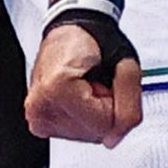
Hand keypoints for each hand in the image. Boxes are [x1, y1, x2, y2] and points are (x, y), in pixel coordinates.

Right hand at [25, 22, 142, 148]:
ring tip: (86, 85)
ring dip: (94, 113)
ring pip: (86, 136)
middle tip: (95, 80)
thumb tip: (114, 139)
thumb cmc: (96, 39)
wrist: (75, 27)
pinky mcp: (38, 121)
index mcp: (56, 87)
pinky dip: (83, 116)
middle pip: (94, 134)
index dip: (114, 101)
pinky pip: (75, 132)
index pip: (104, 125)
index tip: (104, 78)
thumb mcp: (127, 64)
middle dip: (104, 109)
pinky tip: (78, 95)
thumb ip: (130, 105)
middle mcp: (39, 106)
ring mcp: (36, 116)